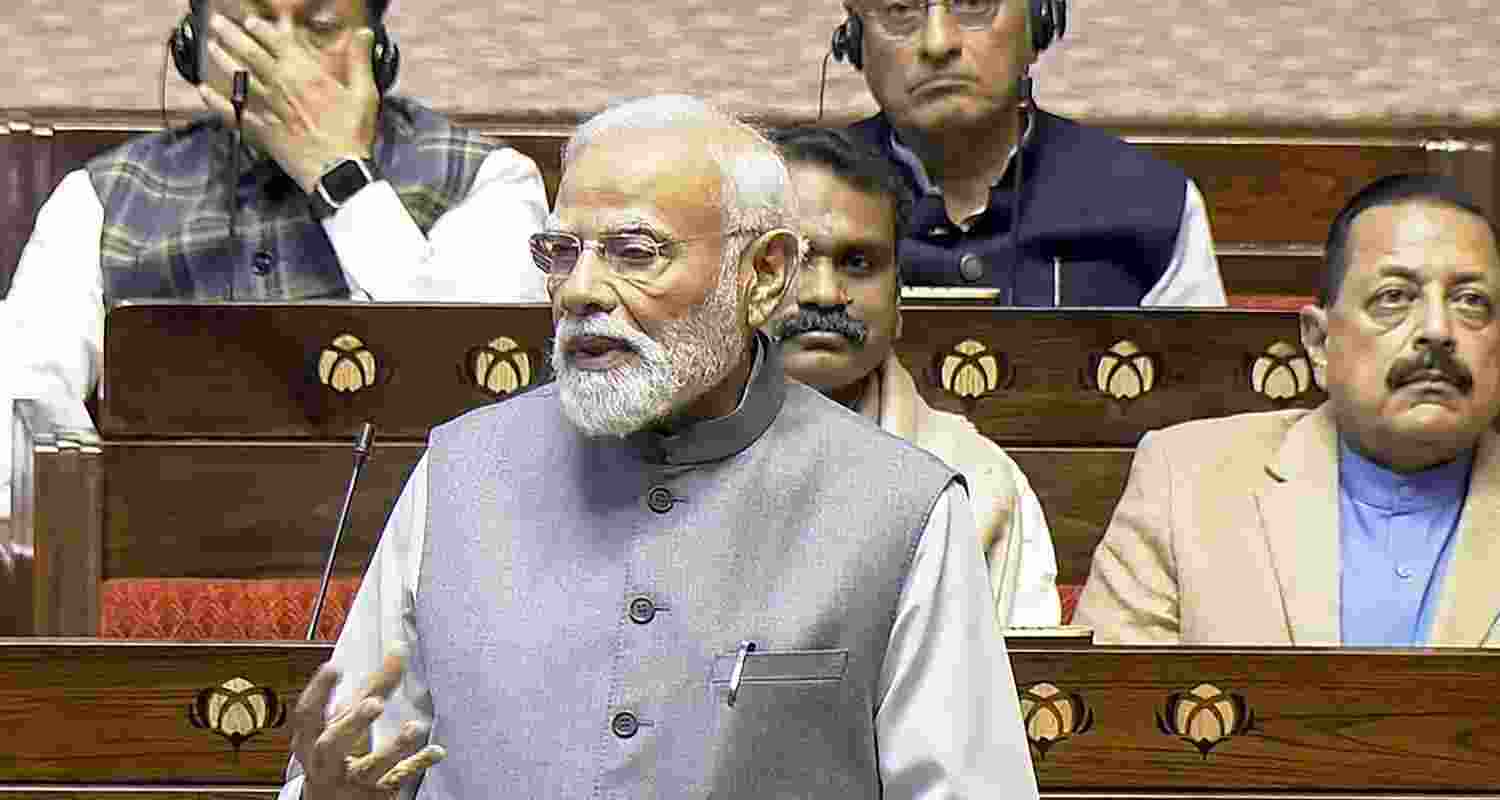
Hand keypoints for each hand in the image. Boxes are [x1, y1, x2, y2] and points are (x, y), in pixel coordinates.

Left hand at [199, 12, 378, 193]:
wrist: (337, 171)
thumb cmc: (352, 134)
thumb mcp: (364, 94)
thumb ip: (360, 61)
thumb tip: (363, 34)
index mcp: (305, 73)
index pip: (278, 42)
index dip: (262, 28)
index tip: (251, 21)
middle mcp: (281, 86)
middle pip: (251, 53)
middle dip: (232, 35)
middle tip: (217, 23)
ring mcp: (268, 108)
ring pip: (239, 77)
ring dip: (222, 59)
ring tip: (211, 46)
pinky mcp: (261, 129)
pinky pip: (233, 112)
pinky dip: (216, 101)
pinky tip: (203, 91)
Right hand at [292, 647, 444, 799]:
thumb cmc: (339, 751)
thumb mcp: (349, 719)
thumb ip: (374, 686)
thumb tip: (398, 649)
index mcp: (311, 740)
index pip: (307, 715)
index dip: (317, 691)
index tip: (334, 667)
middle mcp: (326, 763)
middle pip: (332, 745)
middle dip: (353, 723)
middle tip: (375, 702)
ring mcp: (350, 781)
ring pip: (368, 768)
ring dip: (392, 748)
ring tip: (413, 727)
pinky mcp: (374, 793)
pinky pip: (396, 779)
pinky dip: (417, 765)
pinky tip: (436, 751)